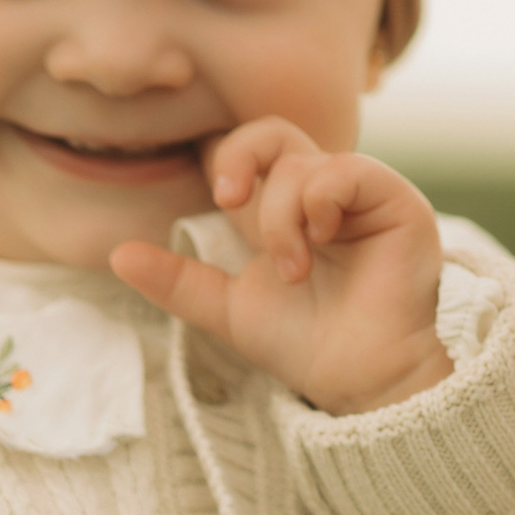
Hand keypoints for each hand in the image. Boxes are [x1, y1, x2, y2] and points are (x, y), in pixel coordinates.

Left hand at [110, 118, 454, 415]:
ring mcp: (364, 196)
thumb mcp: (227, 308)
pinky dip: (321, 199)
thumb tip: (117, 255)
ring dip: (283, 216)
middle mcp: (326, 195)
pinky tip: (321, 238)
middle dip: (241, 160)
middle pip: (275, 132)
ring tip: (295, 268)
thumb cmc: (305, 346)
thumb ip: (177, 281)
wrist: (357, 382)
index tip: (220, 199)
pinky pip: (349, 170)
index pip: (252, 152)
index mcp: (287, 210)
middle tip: (232, 201)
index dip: (229, 160)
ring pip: (303, 162)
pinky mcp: (397, 203)